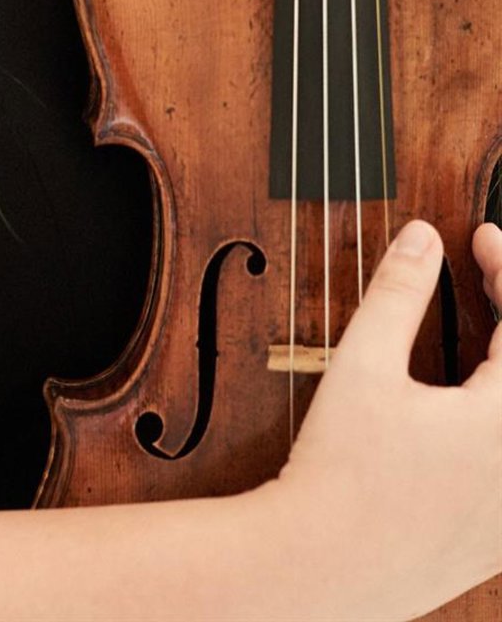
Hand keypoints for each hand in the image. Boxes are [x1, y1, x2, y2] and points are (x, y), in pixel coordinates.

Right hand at [260, 216, 501, 619]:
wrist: (323, 571)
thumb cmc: (340, 471)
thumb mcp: (363, 366)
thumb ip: (398, 293)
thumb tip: (422, 236)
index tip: (478, 237)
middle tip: (486, 273)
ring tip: (488, 331)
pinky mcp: (500, 537)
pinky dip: (500, 412)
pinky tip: (477, 400)